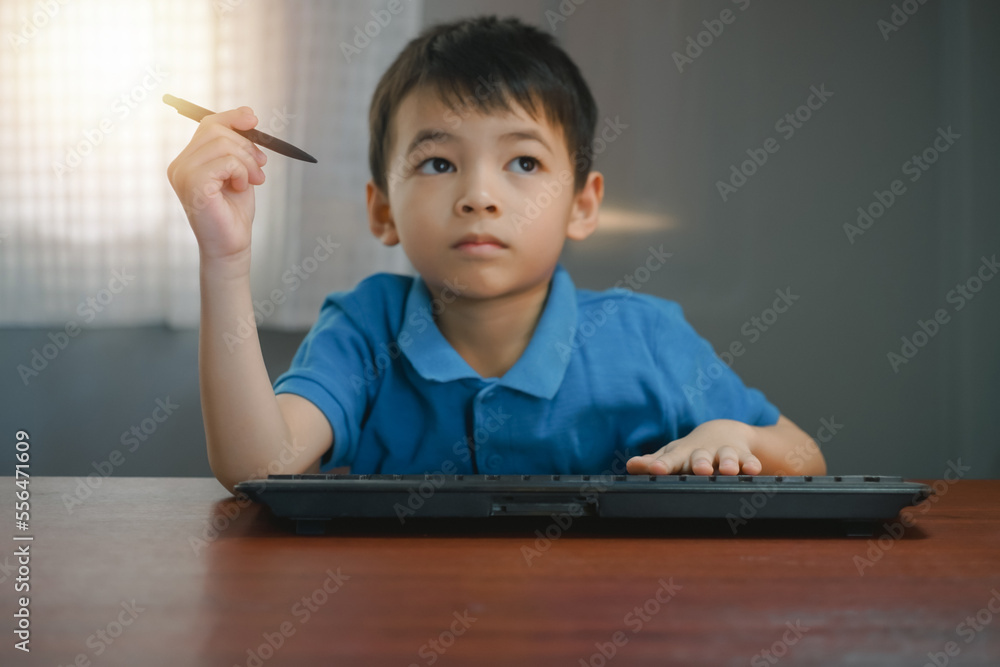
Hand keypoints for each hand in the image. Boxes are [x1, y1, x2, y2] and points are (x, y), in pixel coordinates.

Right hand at [166, 107, 267, 264]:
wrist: (232, 244)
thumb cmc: (234, 212)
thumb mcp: (238, 171)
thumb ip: (237, 146)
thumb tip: (248, 115)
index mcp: (188, 160)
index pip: (207, 124)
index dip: (232, 117)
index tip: (254, 120)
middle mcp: (179, 165)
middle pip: (215, 130)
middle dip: (246, 146)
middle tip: (260, 167)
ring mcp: (183, 174)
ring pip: (222, 143)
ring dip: (247, 161)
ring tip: (253, 180)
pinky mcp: (193, 184)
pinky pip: (225, 161)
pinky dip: (241, 172)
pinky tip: (241, 187)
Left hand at [626, 419, 762, 475]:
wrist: (723, 433)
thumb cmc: (691, 451)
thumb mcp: (673, 455)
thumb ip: (654, 462)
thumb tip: (630, 466)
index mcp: (682, 454)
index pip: (670, 459)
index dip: (663, 465)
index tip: (656, 470)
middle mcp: (703, 452)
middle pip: (701, 457)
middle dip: (700, 462)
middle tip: (700, 469)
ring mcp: (724, 453)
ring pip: (727, 457)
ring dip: (728, 462)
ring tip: (728, 470)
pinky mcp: (744, 455)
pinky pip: (749, 460)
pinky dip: (752, 464)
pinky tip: (754, 469)